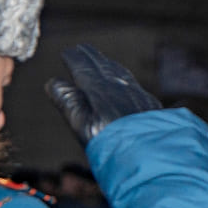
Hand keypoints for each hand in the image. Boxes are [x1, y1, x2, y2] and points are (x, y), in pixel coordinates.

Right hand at [45, 44, 161, 145]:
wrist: (153, 158)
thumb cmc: (114, 148)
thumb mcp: (83, 126)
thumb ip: (69, 103)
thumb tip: (54, 83)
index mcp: (101, 91)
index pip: (84, 68)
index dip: (74, 59)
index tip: (66, 52)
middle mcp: (121, 88)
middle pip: (103, 65)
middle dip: (90, 56)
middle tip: (81, 49)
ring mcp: (138, 95)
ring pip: (120, 72)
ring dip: (108, 64)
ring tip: (100, 61)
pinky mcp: (150, 105)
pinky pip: (134, 83)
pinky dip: (123, 76)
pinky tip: (124, 82)